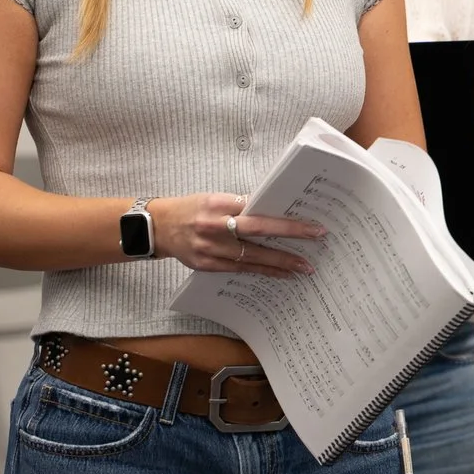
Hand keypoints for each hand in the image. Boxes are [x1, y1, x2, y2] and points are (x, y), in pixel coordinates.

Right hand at [151, 192, 321, 275]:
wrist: (157, 227)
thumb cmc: (192, 209)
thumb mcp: (214, 198)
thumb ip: (242, 204)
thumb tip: (274, 209)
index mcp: (218, 204)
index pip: (257, 208)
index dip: (283, 217)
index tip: (308, 221)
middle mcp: (214, 226)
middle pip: (258, 230)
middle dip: (290, 235)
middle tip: (316, 237)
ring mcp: (210, 248)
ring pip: (252, 256)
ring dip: (282, 262)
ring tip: (305, 267)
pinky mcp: (207, 265)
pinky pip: (241, 270)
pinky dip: (264, 272)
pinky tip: (283, 274)